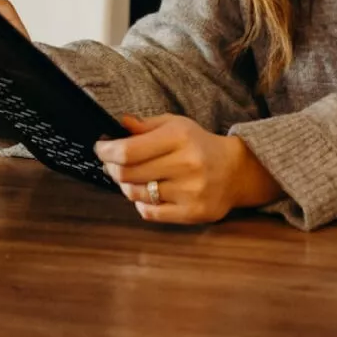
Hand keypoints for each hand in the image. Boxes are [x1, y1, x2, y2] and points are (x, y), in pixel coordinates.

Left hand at [95, 114, 283, 224]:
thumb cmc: (199, 144)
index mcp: (180, 137)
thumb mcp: (176, 125)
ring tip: (132, 178)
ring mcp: (189, 191)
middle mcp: (185, 164)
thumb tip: (119, 124)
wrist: (235, 170)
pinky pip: (149, 212)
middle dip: (112, 168)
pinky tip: (148, 193)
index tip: (100, 148)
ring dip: (126, 186)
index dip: (107, 151)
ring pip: (136, 194)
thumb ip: (146, 126)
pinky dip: (141, 203)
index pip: (129, 150)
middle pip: (127, 174)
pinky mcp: (191, 213)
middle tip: (111, 164)